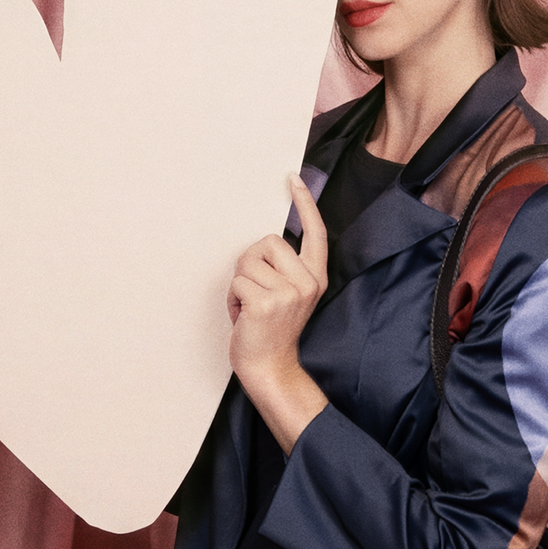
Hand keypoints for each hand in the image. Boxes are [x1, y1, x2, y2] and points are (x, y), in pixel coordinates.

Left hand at [227, 176, 329, 452]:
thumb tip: (265, 244)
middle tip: (254, 293)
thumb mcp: (290, 296)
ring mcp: (289, 292)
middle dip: (250, 264)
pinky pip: (237, 282)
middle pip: (266, 242)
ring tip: (248, 308)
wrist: (270, 369)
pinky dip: (232, 299)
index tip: (293, 180)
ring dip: (239, 284)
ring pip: (247, 262)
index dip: (305, 204)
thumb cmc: (272, 332)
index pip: (315, 233)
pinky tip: (242, 317)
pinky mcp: (267, 302)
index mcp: (315, 277)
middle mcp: (307, 282)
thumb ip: (285, 269)